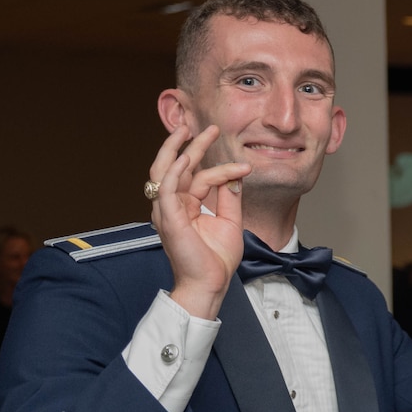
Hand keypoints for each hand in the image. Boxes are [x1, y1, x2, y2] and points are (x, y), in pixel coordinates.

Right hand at [149, 124, 250, 319]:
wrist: (211, 283)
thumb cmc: (216, 259)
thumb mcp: (229, 221)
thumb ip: (229, 197)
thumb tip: (235, 175)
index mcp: (185, 206)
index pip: (197, 176)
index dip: (221, 166)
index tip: (245, 166)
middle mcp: (173, 205)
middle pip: (177, 166)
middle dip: (191, 144)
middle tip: (209, 128)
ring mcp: (167, 210)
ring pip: (167, 171)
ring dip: (177, 149)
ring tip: (189, 131)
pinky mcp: (168, 218)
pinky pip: (166, 188)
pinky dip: (174, 171)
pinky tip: (185, 158)